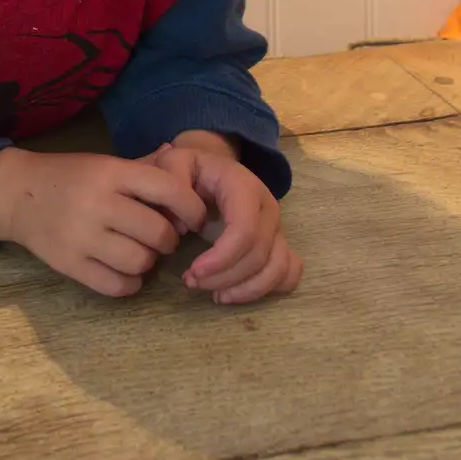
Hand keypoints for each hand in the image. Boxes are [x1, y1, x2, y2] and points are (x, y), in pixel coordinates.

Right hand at [0, 148, 208, 297]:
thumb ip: (144, 168)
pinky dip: (129, 283)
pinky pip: (117, 285)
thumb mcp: (105, 163)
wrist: (16, 193)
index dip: (192, 207)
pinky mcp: (69, 264)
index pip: (168, 189)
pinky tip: (124, 270)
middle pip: (158, 233)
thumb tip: (184, 164)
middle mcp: (98, 203)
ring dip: (148, 261)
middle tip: (160, 236)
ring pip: (140, 262)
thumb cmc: (69, 176)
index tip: (194, 217)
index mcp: (110, 172)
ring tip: (138, 251)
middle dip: (168, 239)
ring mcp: (82, 236)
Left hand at [144, 135, 302, 304]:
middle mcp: (268, 208)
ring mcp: (277, 227)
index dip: (221, 259)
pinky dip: (267, 289)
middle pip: (259, 255)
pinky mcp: (278, 243)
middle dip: (224, 277)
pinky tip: (236, 293)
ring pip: (277, 269)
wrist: (211, 169)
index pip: (245, 231)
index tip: (192, 273)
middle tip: (191, 282)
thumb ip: (172, 183)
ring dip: (245, 290)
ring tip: (213, 296)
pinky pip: (288, 273)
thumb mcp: (173, 163)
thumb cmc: (191, 169)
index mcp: (245, 187)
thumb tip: (184, 223)